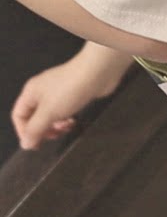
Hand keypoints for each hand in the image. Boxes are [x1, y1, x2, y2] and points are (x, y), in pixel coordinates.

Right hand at [11, 46, 131, 150]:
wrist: (98, 72)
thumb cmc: (70, 91)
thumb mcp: (49, 112)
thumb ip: (35, 129)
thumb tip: (25, 144)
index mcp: (30, 92)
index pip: (19, 115)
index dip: (24, 131)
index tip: (36, 144)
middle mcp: (41, 91)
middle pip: (35, 116)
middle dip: (43, 129)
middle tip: (55, 136)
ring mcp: (58, 92)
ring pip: (50, 115)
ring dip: (56, 125)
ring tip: (67, 127)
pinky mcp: (72, 93)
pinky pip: (64, 110)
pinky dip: (66, 118)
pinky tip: (74, 121)